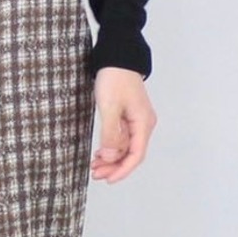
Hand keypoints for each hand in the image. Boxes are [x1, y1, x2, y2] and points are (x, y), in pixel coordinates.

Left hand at [90, 66, 155, 182]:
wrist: (117, 57)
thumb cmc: (115, 78)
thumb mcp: (109, 107)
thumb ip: (111, 134)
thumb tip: (111, 157)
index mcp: (143, 123)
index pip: (136, 155)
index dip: (122, 170)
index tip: (108, 179)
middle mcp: (143, 124)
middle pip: (131, 154)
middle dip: (114, 167)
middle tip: (95, 174)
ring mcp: (136, 121)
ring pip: (125, 147)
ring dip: (111, 159)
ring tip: (94, 166)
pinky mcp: (128, 116)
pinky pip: (121, 138)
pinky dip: (110, 148)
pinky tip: (99, 153)